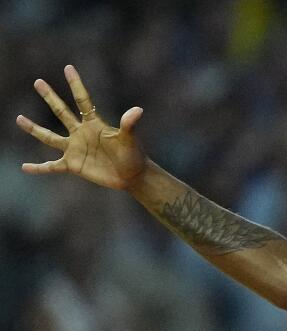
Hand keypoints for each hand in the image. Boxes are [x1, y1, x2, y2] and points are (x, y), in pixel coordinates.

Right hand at [15, 65, 145, 190]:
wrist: (132, 176)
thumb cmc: (133, 155)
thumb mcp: (130, 139)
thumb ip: (129, 125)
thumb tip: (138, 110)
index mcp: (94, 124)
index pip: (82, 100)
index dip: (75, 84)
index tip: (68, 68)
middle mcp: (81, 133)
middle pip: (61, 112)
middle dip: (50, 97)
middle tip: (38, 82)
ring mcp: (75, 149)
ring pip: (49, 138)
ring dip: (34, 129)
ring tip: (19, 119)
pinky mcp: (73, 165)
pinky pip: (52, 166)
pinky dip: (39, 168)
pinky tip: (25, 167)